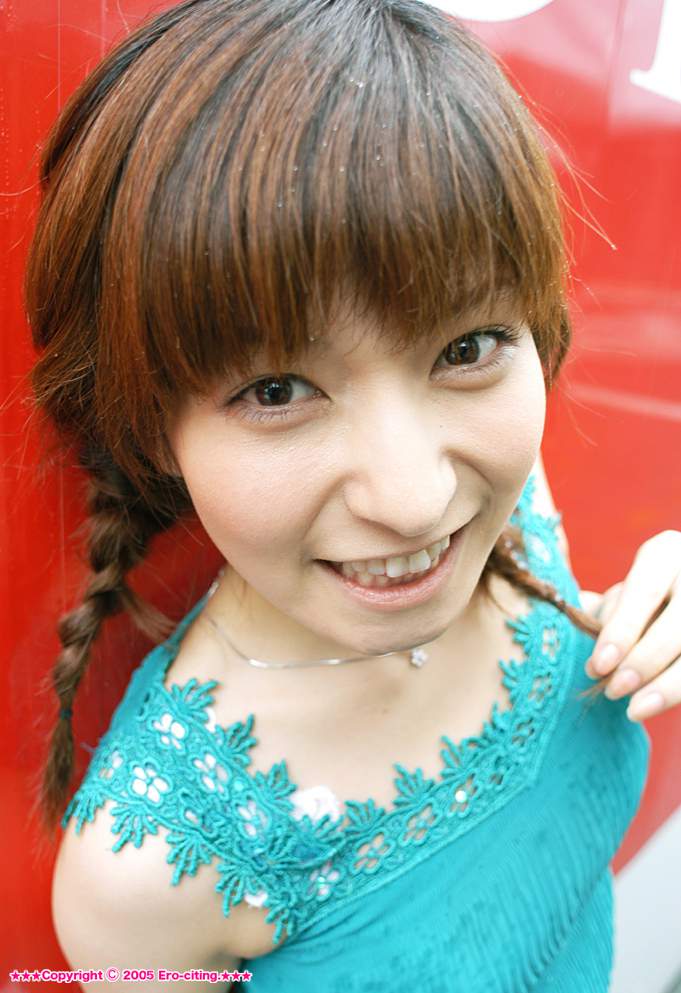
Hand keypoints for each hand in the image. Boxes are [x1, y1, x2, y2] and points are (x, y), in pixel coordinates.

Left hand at [581, 530, 680, 721]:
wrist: (676, 603)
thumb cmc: (643, 602)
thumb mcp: (625, 595)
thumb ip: (605, 612)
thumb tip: (575, 620)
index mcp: (666, 554)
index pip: (644, 591)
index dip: (621, 631)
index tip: (598, 665)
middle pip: (676, 626)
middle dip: (642, 663)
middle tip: (613, 689)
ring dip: (665, 686)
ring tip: (633, 709)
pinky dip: (678, 692)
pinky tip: (655, 705)